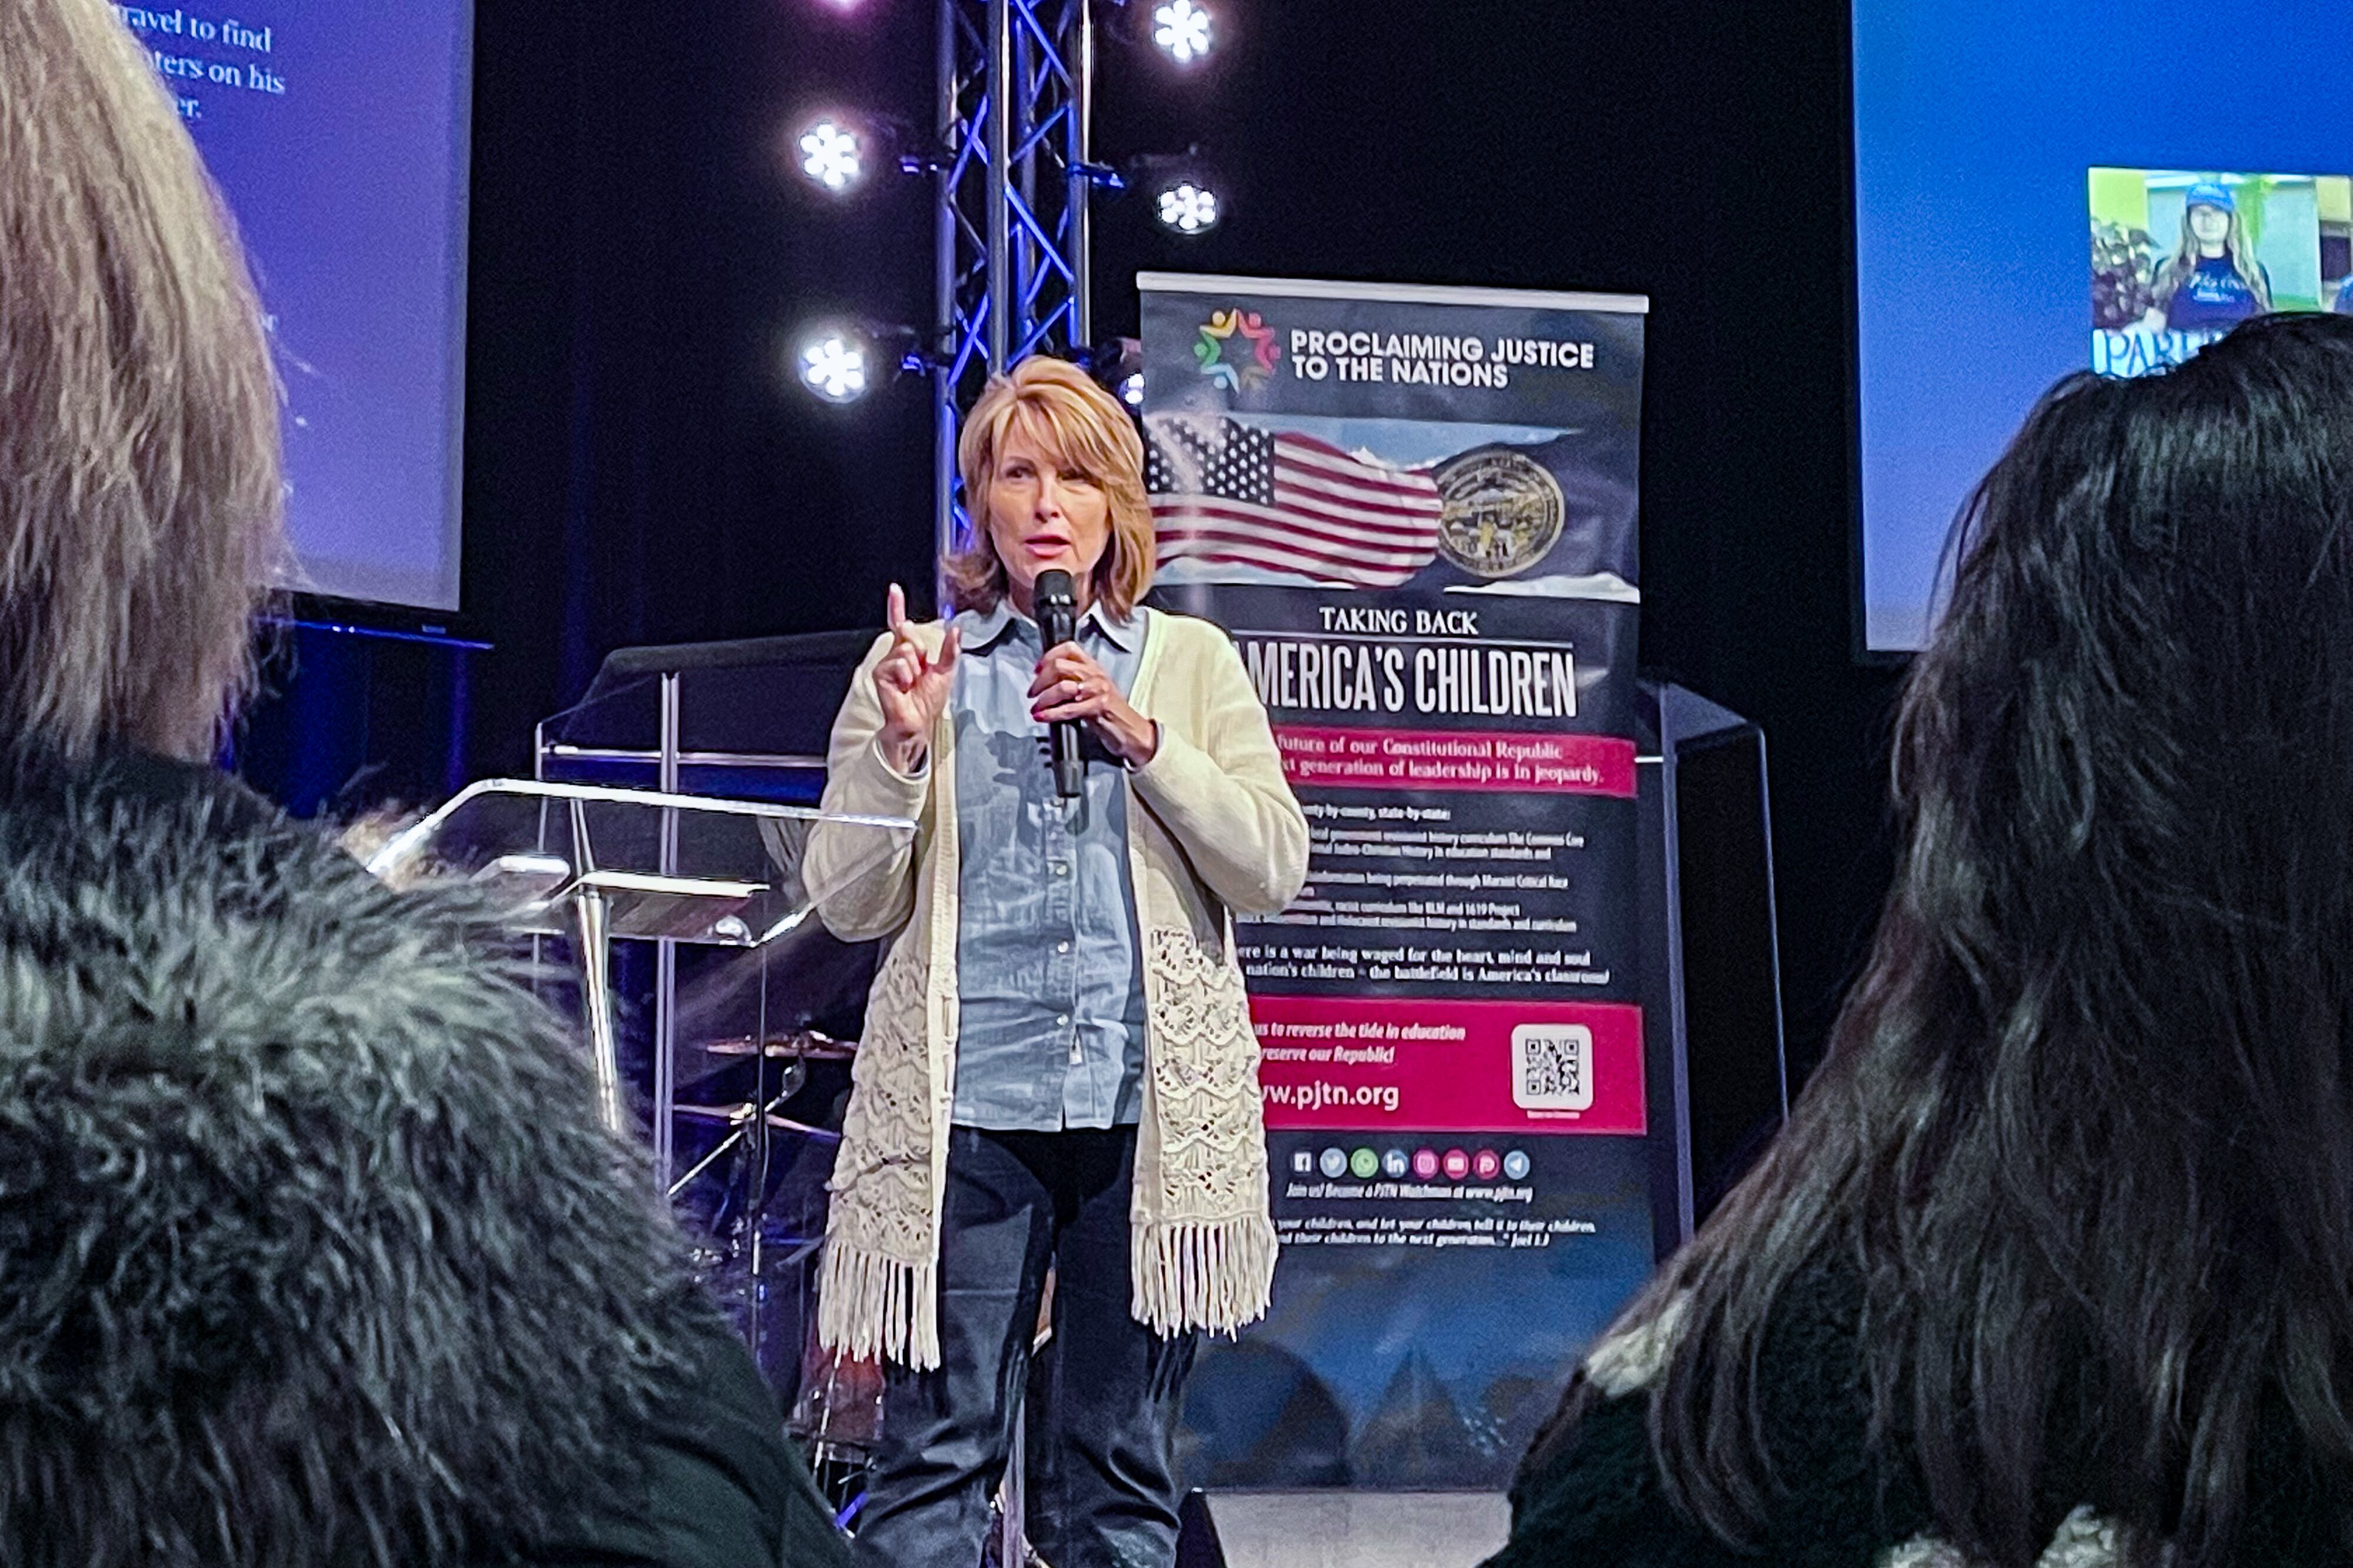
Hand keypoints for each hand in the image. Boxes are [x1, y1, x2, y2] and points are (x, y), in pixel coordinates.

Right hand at [873, 583, 958, 773]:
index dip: (896, 606)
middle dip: (921, 650)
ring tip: (912, 683)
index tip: (894, 590)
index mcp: (910, 651)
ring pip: (906, 649)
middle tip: (921, 671)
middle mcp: (896, 655)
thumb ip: (951, 650)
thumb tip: (956, 629)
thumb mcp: (946, 671)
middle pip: (909, 633)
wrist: (917, 722)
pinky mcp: (880, 674)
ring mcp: (887, 664)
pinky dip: (906, 676)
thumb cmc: (927, 702)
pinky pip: (899, 664)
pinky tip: (904, 687)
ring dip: (915, 668)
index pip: (900, 624)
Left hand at [1030, 641, 1157, 766]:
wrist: (1132, 731)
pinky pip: (1069, 708)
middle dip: (1041, 681)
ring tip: (1036, 707)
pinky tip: (1042, 716)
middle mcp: (1096, 674)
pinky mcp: (1099, 708)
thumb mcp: (1092, 690)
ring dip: (1044, 698)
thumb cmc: (1110, 713)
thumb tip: (1045, 681)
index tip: (1037, 669)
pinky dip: (1051, 713)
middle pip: (1060, 667)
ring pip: (1062, 687)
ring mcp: (1098, 690)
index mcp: (1094, 667)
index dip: (1049, 656)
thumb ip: (1073, 681)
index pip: (1069, 649)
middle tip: (1032, 693)